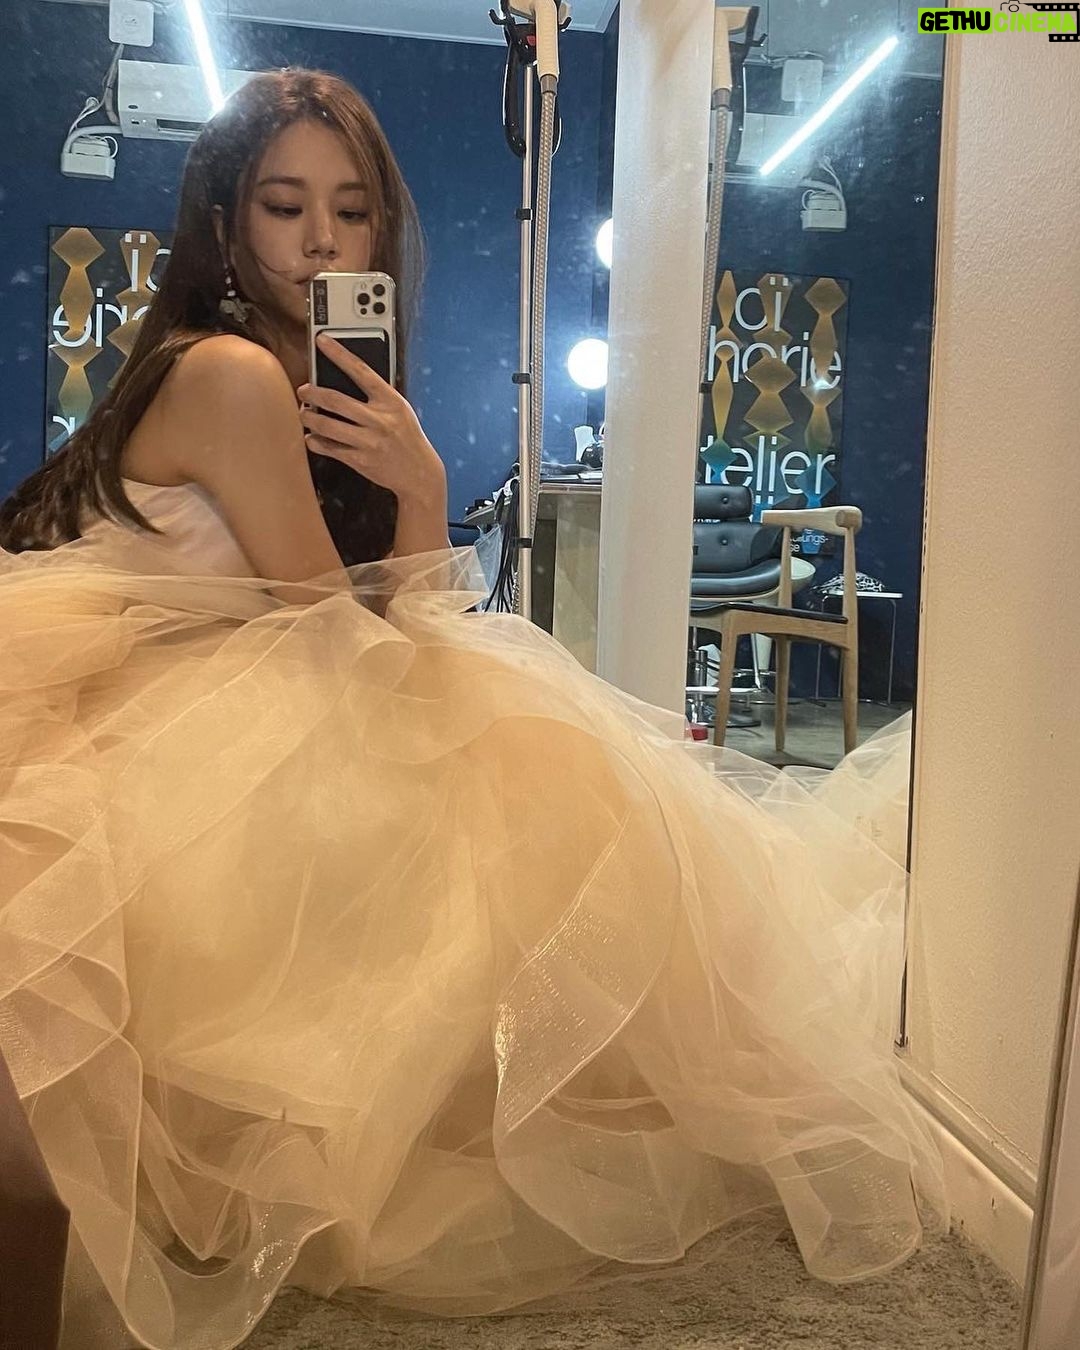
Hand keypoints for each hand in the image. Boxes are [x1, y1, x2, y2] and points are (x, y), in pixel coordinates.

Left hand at [298, 335, 446, 506]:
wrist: (419, 473)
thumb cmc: (407, 437)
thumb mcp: (400, 410)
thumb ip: (377, 396)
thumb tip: (344, 380)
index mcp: (390, 401)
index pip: (361, 370)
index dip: (339, 353)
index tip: (322, 340)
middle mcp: (379, 420)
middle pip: (335, 399)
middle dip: (312, 393)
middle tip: (303, 391)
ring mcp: (369, 441)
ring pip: (326, 425)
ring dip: (309, 418)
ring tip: (305, 414)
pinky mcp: (360, 461)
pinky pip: (329, 448)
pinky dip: (315, 441)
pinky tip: (313, 437)